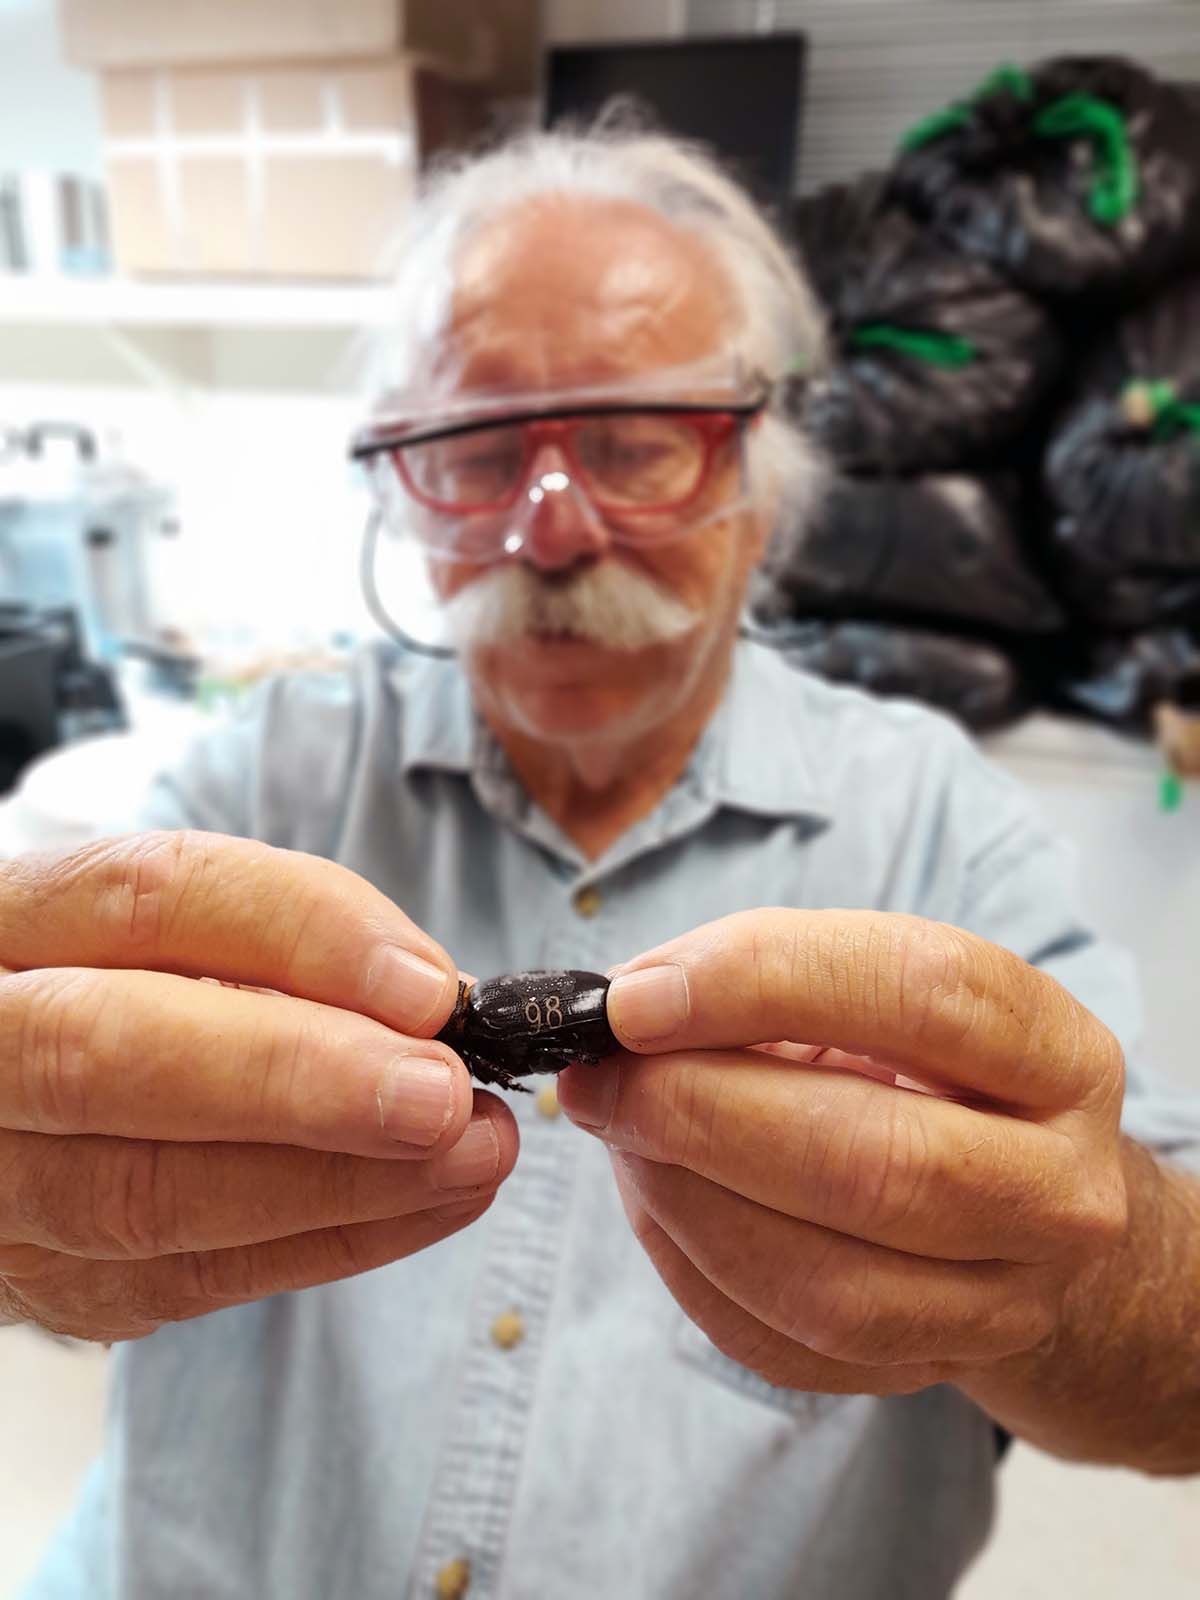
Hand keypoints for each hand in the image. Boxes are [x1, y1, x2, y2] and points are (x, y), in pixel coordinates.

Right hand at [0, 832, 516, 1341]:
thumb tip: (427, 1001)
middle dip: (297, 1081)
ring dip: (334, 1183)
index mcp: (3, 923)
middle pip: (104, 1056)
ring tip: (469, 1154)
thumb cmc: (119, 985)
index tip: (428, 986)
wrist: (15, 1092)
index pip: (142, 900)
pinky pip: (175, 1280)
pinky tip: (419, 1206)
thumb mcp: (169, 929)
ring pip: (138, 1196)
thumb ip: (273, 943)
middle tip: (442, 1096)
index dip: (295, 933)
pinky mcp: (33, 1281)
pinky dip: (318, 1244)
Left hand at [559, 909, 1126, 1395]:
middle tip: (601, 1078)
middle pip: (874, 1160)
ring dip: (682, 1200)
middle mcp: (1062, 1190)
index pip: (920, 995)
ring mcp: (1008, 1303)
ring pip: (825, 1284)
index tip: (636, 1000)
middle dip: (701, 1112)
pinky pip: (782, 1344)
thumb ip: (767, 977)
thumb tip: (631, 1008)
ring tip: (620, 1132)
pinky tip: (657, 1198)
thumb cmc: (916, 1064)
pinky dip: (690, 1265)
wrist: (1008, 1190)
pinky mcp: (930, 1370)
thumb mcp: (871, 988)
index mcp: (1059, 1057)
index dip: (761, 983)